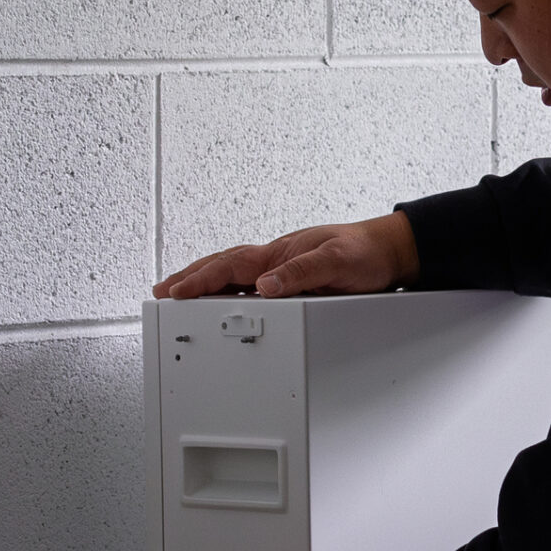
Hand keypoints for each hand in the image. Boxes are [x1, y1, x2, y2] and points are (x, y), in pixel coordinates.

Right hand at [154, 211, 418, 300]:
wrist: (389, 252)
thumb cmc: (364, 253)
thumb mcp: (335, 263)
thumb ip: (300, 274)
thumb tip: (264, 286)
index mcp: (279, 253)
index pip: (229, 265)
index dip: (200, 279)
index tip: (174, 291)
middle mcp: (274, 259)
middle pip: (221, 266)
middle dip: (189, 278)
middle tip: (161, 291)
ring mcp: (280, 268)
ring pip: (231, 274)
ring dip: (203, 282)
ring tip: (178, 292)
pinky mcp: (290, 279)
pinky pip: (248, 283)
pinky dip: (227, 289)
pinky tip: (220, 298)